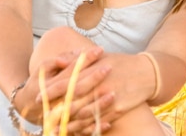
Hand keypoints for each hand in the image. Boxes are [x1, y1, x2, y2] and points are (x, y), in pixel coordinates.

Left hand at [34, 50, 158, 132]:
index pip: (68, 81)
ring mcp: (108, 98)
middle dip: (55, 109)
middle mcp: (99, 85)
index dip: (52, 90)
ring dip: (67, 123)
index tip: (38, 96)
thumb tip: (60, 60)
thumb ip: (80, 58)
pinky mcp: (116, 109)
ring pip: (83, 115)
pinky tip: (76, 131)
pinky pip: (98, 122)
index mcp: (94, 70)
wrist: (147, 73)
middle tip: (42, 116)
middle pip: (72, 100)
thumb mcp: (102, 57)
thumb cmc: (121, 64)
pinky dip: (86, 128)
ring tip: (54, 128)